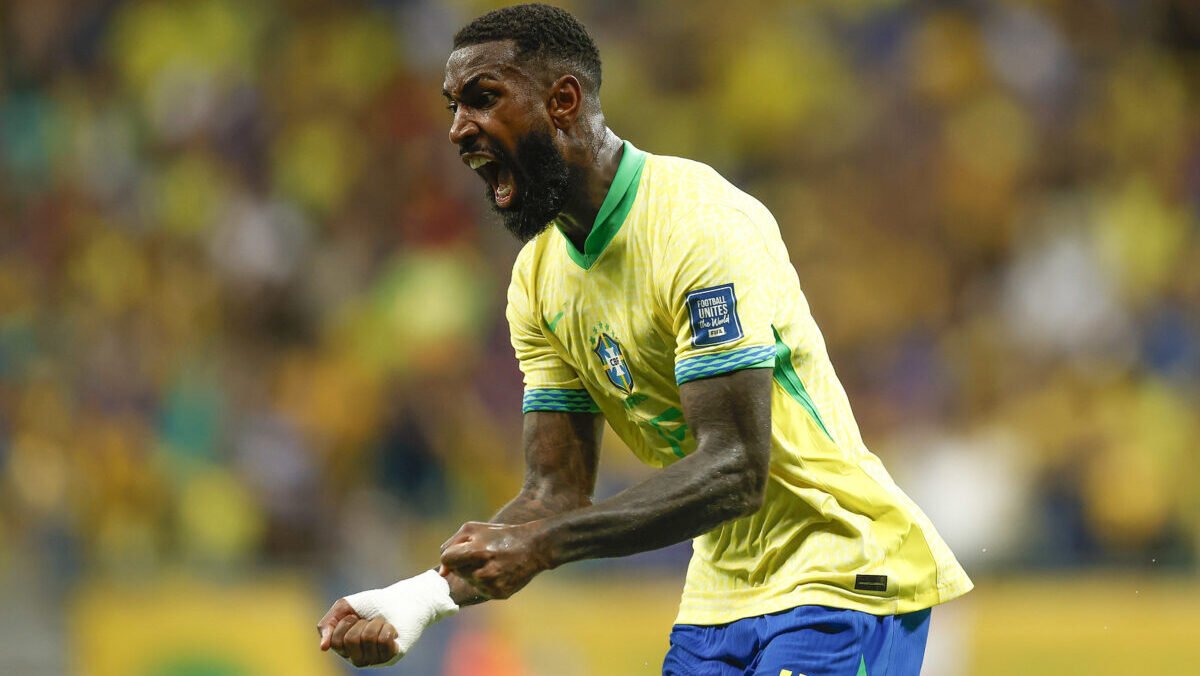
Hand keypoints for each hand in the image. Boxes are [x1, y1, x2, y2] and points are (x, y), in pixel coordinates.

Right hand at [317, 571, 458, 667]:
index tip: (356, 616)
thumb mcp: (345, 607)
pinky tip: (392, 630)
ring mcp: (375, 660)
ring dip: (377, 624)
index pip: (336, 641)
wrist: (403, 600)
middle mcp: (358, 658)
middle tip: (371, 620)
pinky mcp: (392, 656)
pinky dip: (388, 628)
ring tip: (383, 623)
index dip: (346, 623)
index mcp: (345, 649)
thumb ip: (327, 624)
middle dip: (362, 623)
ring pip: (369, 640)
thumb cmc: (374, 604)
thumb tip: (324, 648)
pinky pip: (384, 642)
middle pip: (351, 641)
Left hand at [439, 521, 552, 599]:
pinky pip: (480, 590)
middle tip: (482, 554)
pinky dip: (485, 582)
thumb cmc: (500, 535)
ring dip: (473, 573)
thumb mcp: (474, 528)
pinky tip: (498, 572)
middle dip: (463, 563)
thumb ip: (452, 544)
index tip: (461, 552)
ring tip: (491, 563)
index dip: (452, 555)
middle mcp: (484, 571)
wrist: (534, 548)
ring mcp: (492, 585)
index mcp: (477, 551)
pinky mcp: (499, 594)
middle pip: (457, 571)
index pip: (447, 559)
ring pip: (468, 581)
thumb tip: (441, 572)